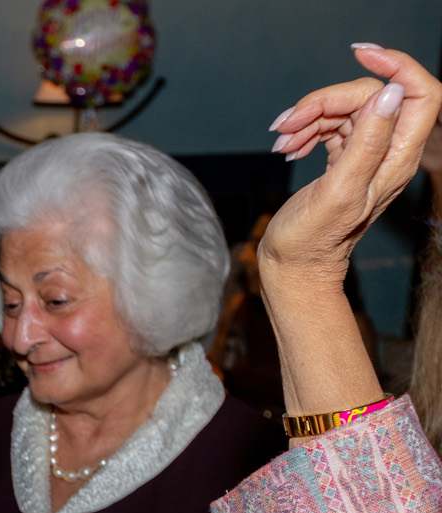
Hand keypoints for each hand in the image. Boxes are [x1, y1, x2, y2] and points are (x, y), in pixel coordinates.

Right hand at [262, 47, 441, 285]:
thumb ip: (366, 142)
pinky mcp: (345, 159)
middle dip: (328, 100)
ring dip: (310, 116)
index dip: (396, 67)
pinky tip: (287, 148)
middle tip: (289, 122)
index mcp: (398, 159)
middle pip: (372, 97)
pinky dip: (307, 130)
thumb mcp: (340, 191)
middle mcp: (389, 153)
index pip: (418, 93)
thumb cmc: (313, 240)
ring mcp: (367, 155)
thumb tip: (389, 94)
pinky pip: (332, 126)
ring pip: (348, 110)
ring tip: (282, 141)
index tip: (360, 55)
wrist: (293, 268)